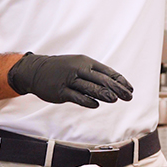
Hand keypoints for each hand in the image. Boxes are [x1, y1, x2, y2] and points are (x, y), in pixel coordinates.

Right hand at [7, 53, 133, 107]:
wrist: (36, 71)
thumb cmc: (62, 69)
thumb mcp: (79, 65)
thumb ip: (94, 74)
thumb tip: (114, 85)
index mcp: (86, 62)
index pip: (107, 72)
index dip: (120, 81)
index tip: (130, 89)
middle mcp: (79, 69)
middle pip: (101, 79)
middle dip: (117, 89)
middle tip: (128, 96)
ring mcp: (69, 80)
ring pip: (90, 87)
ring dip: (104, 94)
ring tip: (115, 99)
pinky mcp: (61, 91)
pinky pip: (76, 96)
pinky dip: (87, 100)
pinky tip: (95, 104)